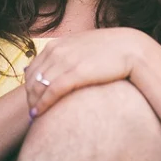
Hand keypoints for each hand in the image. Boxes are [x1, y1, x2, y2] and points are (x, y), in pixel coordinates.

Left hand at [24, 28, 147, 117]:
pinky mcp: (76, 73)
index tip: (33, 99)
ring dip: (34, 102)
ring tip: (35, 116)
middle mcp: (57, 51)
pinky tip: (39, 114)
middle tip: (33, 111)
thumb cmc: (110, 51)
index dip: (29, 86)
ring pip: (38, 86)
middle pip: (32, 78)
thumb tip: (58, 69)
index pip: (32, 68)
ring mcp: (66, 61)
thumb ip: (68, 56)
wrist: (131, 48)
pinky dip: (42, 104)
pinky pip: (52, 91)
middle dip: (30, 96)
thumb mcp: (82, 48)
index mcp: (57, 44)